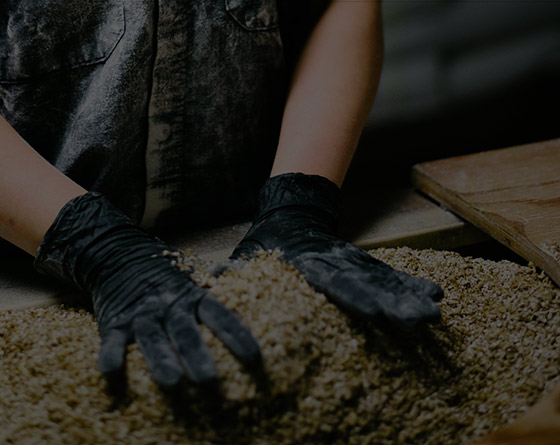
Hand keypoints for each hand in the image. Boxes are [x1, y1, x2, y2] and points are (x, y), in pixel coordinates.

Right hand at [35, 193, 262, 389]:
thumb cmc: (165, 281)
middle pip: (185, 332)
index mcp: (193, 297)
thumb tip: (257, 305)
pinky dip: (111, 355)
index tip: (254, 358)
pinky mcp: (115, 323)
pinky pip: (112, 340)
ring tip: (172, 383)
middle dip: (197, 355)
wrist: (117, 256)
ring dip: (162, 360)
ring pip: (152, 338)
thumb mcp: (192, 282)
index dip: (236, 335)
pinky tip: (111, 371)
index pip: (219, 315)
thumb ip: (214, 299)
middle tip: (209, 381)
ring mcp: (141, 315)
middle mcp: (169, 307)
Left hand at [232, 173, 441, 327]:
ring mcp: (354, 262)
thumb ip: (234, 269)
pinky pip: (392, 276)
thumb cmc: (264, 245)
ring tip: (436, 316)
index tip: (374, 312)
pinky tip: (437, 297)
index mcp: (307, 262)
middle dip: (393, 303)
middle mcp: (336, 261)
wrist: (292, 214)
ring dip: (409, 298)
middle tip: (420, 321)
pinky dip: (412, 286)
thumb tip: (212, 274)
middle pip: (367, 283)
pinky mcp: (365, 264)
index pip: (332, 280)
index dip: (353, 295)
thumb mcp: (248, 255)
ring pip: (385, 279)